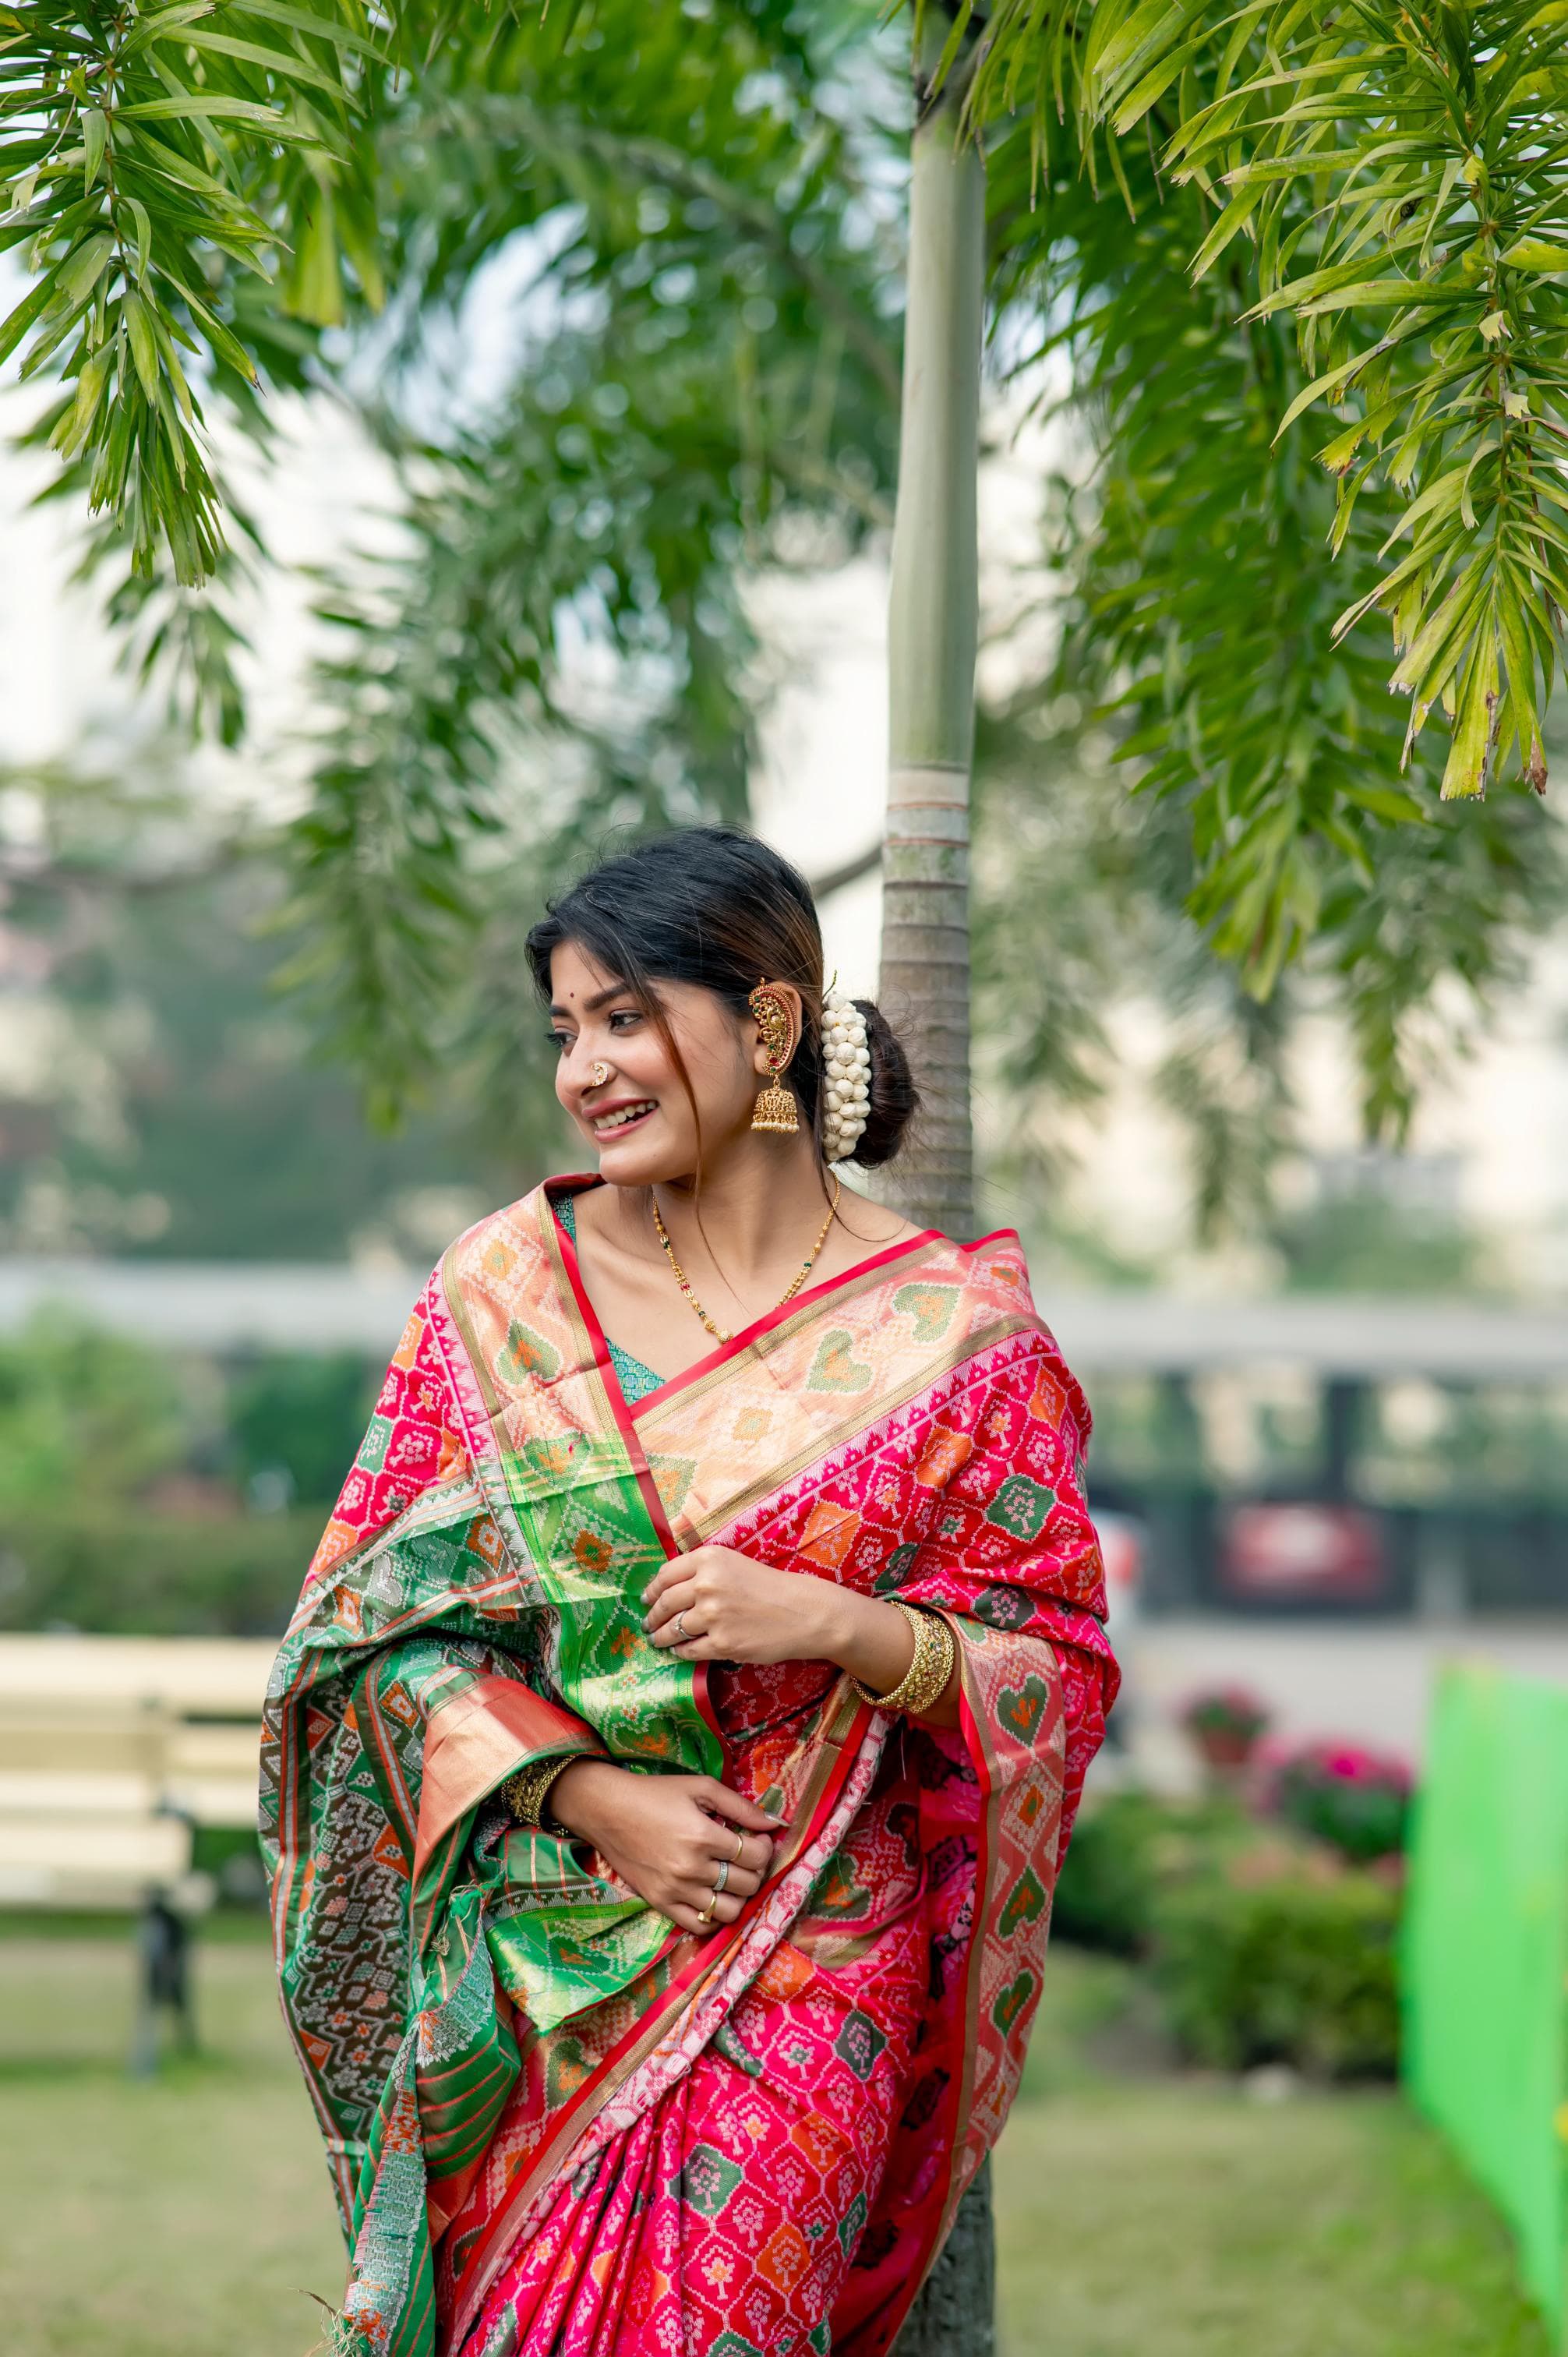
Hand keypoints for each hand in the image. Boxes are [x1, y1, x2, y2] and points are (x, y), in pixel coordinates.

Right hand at [548, 1758, 778, 1936]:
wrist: (606, 1811)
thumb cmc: (655, 1794)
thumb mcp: (700, 1788)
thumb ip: (741, 1806)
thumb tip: (776, 1823)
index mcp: (703, 1836)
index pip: (755, 1855)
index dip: (765, 1848)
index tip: (757, 1839)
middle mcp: (691, 1868)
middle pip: (748, 1884)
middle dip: (756, 1870)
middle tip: (746, 1857)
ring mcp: (676, 1891)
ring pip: (730, 1910)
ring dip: (740, 1895)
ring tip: (732, 1877)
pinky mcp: (661, 1904)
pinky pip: (701, 1926)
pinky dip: (715, 1916)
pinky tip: (714, 1895)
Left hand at [643, 1546, 958, 1725]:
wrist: (804, 1612)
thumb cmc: (771, 1586)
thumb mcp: (735, 1564)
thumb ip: (703, 1570)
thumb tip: (667, 1588)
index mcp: (709, 1559)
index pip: (665, 1575)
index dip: (652, 1590)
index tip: (646, 1599)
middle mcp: (707, 1584)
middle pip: (664, 1603)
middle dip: (652, 1616)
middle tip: (647, 1623)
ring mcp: (713, 1616)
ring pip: (672, 1629)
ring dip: (661, 1636)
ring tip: (657, 1640)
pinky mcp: (722, 1643)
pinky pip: (688, 1650)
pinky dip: (679, 1652)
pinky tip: (678, 1651)